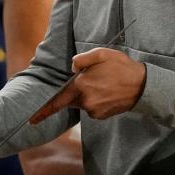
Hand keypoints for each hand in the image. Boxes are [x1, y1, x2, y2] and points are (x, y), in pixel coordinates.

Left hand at [30, 48, 146, 123]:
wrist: (143, 86)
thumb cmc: (122, 67)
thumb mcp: (102, 54)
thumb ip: (82, 59)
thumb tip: (73, 68)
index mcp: (81, 86)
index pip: (58, 101)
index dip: (43, 111)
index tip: (31, 120)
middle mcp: (85, 101)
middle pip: (72, 98)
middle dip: (79, 89)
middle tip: (99, 79)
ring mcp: (94, 110)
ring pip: (83, 102)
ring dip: (89, 93)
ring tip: (107, 83)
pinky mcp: (102, 116)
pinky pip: (92, 107)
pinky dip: (97, 100)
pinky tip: (109, 92)